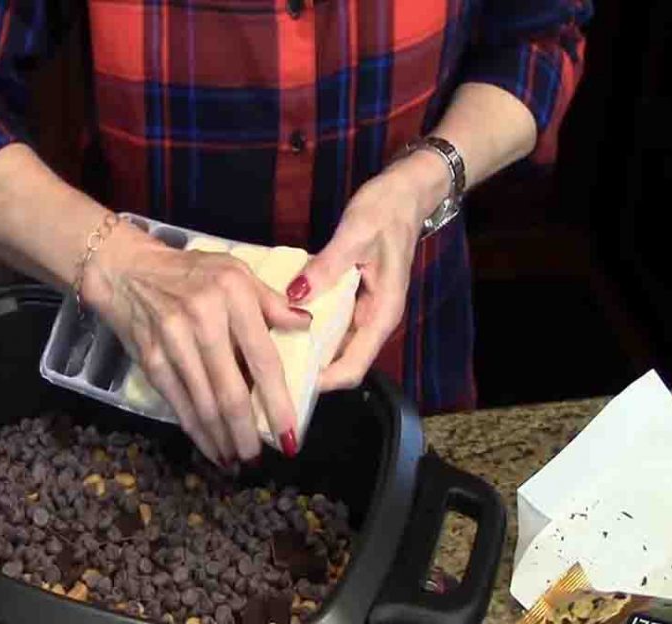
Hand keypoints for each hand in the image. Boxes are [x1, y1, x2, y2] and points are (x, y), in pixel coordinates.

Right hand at [84, 226, 311, 464]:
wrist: (127, 270)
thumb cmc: (189, 272)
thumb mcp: (234, 271)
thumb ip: (270, 301)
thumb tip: (304, 324)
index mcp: (233, 295)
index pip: (263, 358)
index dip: (278, 403)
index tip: (290, 436)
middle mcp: (203, 319)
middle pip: (231, 391)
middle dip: (247, 433)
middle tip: (259, 459)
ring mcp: (173, 341)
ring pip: (203, 404)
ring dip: (222, 439)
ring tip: (237, 461)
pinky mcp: (151, 359)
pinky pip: (178, 403)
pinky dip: (196, 430)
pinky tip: (210, 447)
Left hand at [285, 151, 449, 390]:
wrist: (405, 192)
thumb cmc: (385, 211)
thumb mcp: (355, 234)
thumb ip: (326, 267)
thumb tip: (295, 295)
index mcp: (382, 314)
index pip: (354, 367)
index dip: (323, 381)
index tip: (289, 382)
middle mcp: (373, 321)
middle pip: (341, 364)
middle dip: (308, 372)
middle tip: (267, 374)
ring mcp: (362, 312)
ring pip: (333, 347)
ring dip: (304, 353)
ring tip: (266, 355)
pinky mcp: (352, 301)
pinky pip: (328, 325)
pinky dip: (306, 329)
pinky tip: (278, 326)